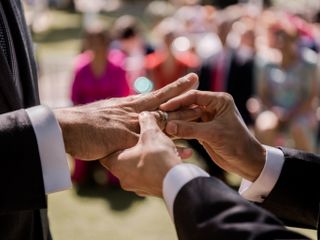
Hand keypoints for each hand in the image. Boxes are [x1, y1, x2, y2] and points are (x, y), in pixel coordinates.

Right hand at [54, 73, 198, 159]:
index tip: (189, 80)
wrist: (67, 128)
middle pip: (163, 102)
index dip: (174, 88)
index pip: (157, 94)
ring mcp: (131, 124)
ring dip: (182, 118)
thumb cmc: (85, 123)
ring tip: (201, 113)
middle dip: (183, 96)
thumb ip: (119, 117)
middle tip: (200, 88)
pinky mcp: (126, 139)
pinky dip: (170, 147)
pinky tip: (186, 151)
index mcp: (129, 105)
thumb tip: (125, 120)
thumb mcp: (106, 116)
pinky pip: (151, 144)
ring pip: (162, 120)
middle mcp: (133, 111)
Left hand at [99, 112, 190, 196]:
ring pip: (140, 167)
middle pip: (125, 159)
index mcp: (117, 164)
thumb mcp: (151, 133)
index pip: (106, 152)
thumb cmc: (159, 156)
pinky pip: (151, 175)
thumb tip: (144, 114)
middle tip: (144, 139)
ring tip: (163, 149)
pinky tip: (170, 159)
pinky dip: (158, 167)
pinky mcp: (150, 191)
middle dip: (135, 148)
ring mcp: (137, 187)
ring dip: (149, 158)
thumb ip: (146, 121)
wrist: (177, 182)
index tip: (120, 135)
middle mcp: (123, 178)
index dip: (114, 142)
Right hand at [161, 90, 265, 180]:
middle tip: (159, 114)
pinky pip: (189, 127)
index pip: (194, 96)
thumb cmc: (236, 144)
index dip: (178, 101)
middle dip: (175, 110)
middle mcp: (213, 107)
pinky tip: (169, 132)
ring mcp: (208, 118)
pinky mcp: (205, 130)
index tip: (164, 106)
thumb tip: (169, 126)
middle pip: (189, 105)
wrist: (247, 161)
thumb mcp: (212, 134)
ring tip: (162, 123)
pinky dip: (180, 129)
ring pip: (187, 116)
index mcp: (219, 101)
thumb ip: (190, 129)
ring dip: (176, 121)